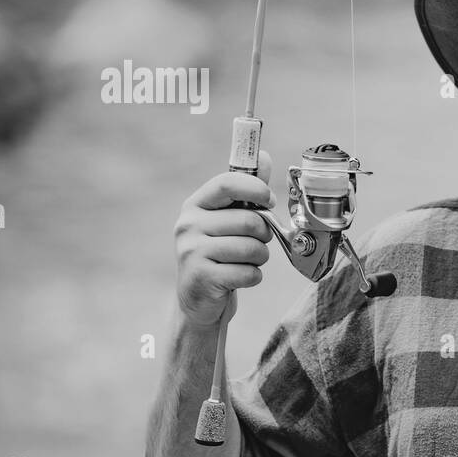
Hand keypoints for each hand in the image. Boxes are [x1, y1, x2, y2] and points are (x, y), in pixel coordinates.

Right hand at [174, 150, 275, 328]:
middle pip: (249, 220)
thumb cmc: (220, 254)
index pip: (227, 183)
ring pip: (251, 248)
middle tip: (257, 242)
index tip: (269, 200)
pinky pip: (248, 273)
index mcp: (195, 205)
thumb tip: (263, 157)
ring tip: (247, 261)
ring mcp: (191, 252)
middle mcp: (188, 225)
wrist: (198, 300)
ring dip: (260, 257)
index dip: (256, 189)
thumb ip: (247, 190)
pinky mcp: (201, 278)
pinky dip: (253, 277)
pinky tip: (239, 277)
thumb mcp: (228, 220)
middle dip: (264, 234)